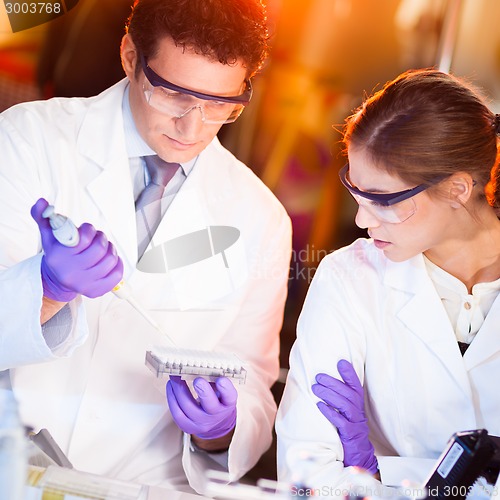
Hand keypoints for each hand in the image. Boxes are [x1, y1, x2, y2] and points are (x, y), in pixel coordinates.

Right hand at [31, 198, 123, 301]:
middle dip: (102, 238)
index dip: (89, 230)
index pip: (84, 239)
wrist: (57, 279)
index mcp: (59, 257)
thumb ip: (42, 217)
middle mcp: (70, 273)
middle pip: (100, 249)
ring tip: (105, 248)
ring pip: (110, 260)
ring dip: (111, 249)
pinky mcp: (96, 291)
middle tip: (99, 237)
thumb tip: (42, 202)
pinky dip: (118, 264)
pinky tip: (111, 259)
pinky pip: (116, 275)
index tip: (87, 230)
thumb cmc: (58, 253)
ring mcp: (84, 284)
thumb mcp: (48, 235)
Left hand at [166, 376, 236, 439]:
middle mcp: (216, 415)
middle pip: (210, 405)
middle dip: (203, 392)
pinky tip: (171, 386)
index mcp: (227, 403)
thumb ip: (214, 377)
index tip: (221, 379)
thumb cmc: (216, 398)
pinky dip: (172, 398)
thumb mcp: (220, 388)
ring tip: (175, 377)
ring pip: (188, 407)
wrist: (213, 420)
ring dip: (179, 390)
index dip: (226, 389)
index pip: (230, 397)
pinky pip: (177, 413)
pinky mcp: (188, 427)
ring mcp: (202, 423)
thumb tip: (200, 364)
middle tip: (197, 380)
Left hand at [312, 359, 377, 473]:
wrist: (358, 452)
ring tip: (315, 389)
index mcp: (358, 403)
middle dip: (333, 383)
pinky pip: (341, 422)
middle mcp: (358, 411)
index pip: (356, 385)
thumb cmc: (348, 427)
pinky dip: (330, 412)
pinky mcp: (350, 434)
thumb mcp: (347, 410)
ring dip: (329, 395)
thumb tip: (323, 379)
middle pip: (348, 393)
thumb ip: (340, 396)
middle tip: (318, 376)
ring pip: (344, 405)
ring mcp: (355, 422)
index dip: (349, 373)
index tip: (341, 362)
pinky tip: (320, 406)